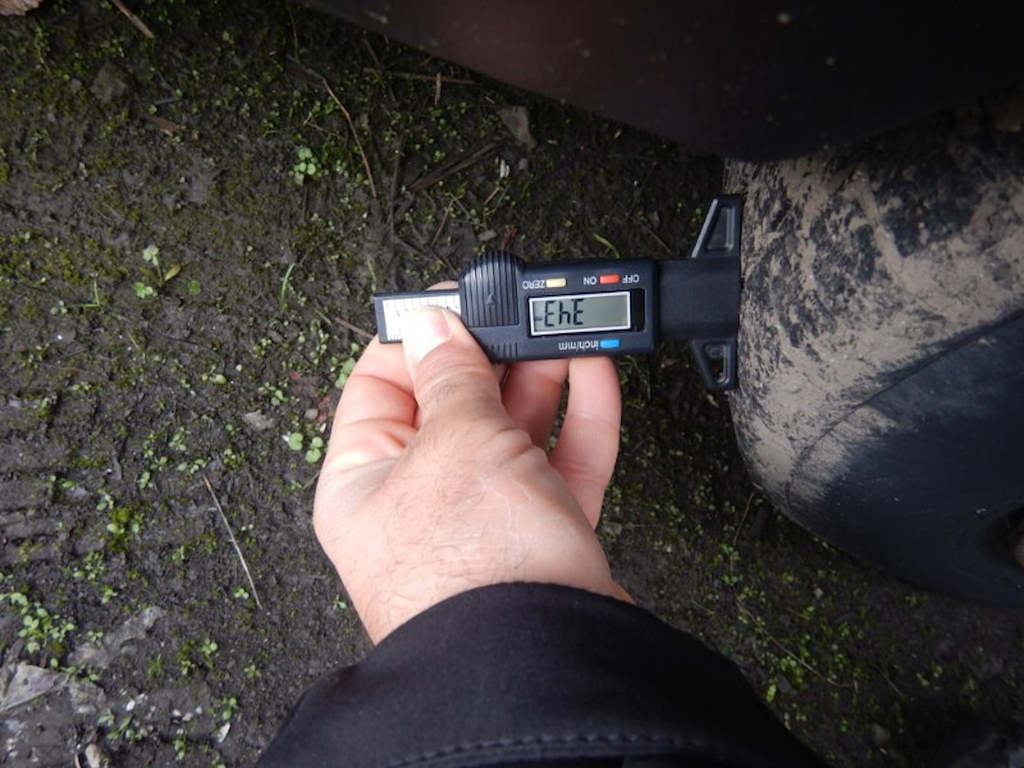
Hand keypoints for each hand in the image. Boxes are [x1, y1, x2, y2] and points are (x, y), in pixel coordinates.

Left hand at [313, 305, 624, 642]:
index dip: (418, 334)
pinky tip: (593, 374)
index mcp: (364, 480)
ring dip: (541, 378)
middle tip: (523, 313)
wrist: (544, 664)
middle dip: (492, 354)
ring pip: (512, 429)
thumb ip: (451, 375)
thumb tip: (431, 321)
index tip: (456, 299)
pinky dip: (578, 417)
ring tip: (566, 332)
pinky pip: (558, 461)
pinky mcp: (540, 535)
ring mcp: (483, 519)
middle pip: (454, 403)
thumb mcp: (455, 442)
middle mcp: (419, 501)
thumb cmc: (473, 575)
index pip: (380, 383)